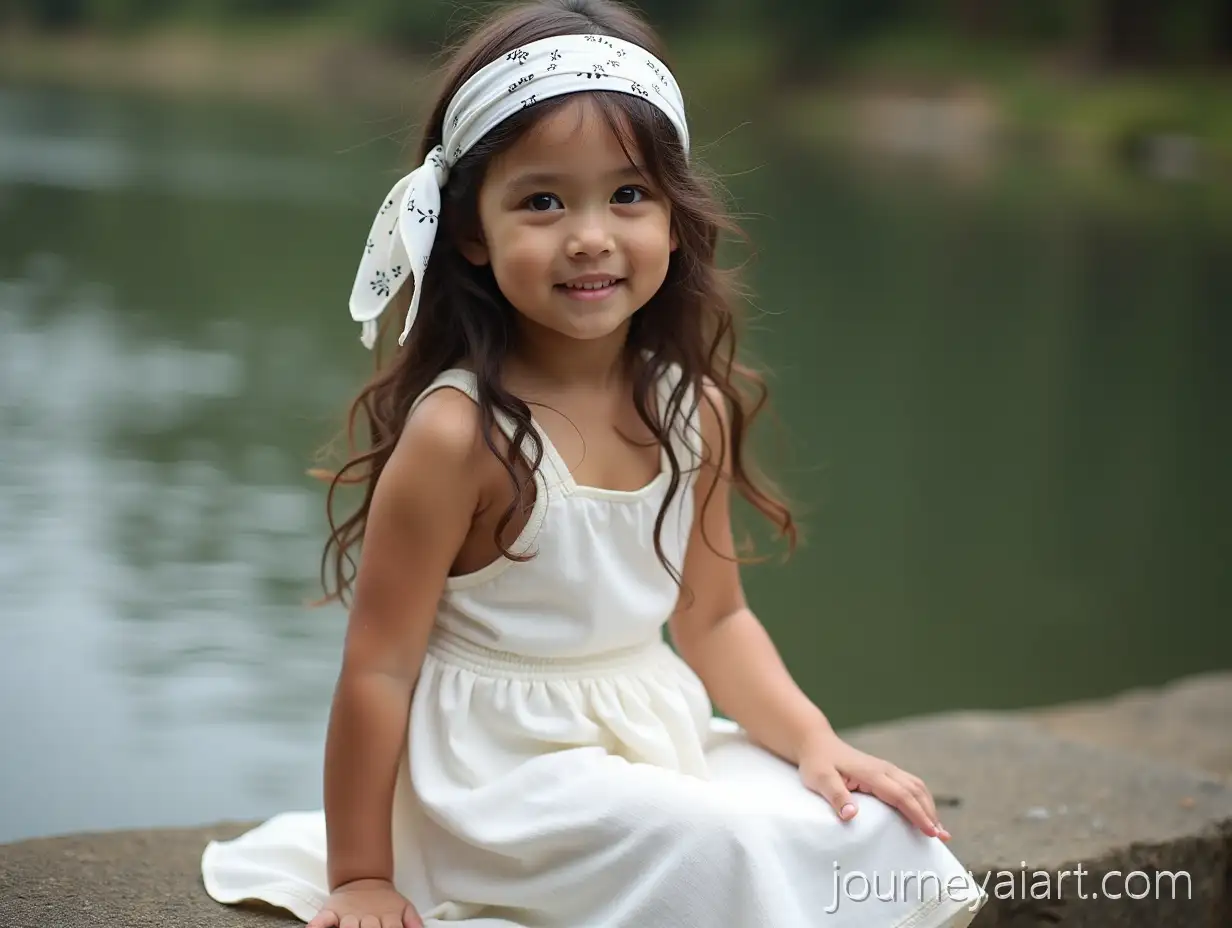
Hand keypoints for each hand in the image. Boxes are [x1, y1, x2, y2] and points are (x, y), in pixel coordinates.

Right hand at [306, 878, 423, 927]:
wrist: (363, 880)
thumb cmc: (385, 903)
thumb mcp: (404, 908)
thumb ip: (413, 921)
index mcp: (387, 918)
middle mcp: (367, 918)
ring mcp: (348, 915)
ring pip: (349, 927)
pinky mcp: (331, 911)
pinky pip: (321, 920)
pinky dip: (316, 926)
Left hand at [797, 729, 950, 840]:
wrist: (816, 744)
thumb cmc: (817, 763)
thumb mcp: (820, 780)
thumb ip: (836, 796)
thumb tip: (852, 815)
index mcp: (872, 773)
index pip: (901, 796)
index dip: (918, 815)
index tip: (931, 832)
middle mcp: (884, 769)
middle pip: (915, 791)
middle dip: (931, 814)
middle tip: (942, 838)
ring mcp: (886, 769)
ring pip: (917, 787)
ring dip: (930, 807)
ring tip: (939, 831)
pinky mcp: (885, 772)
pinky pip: (910, 786)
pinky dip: (923, 800)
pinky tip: (925, 814)